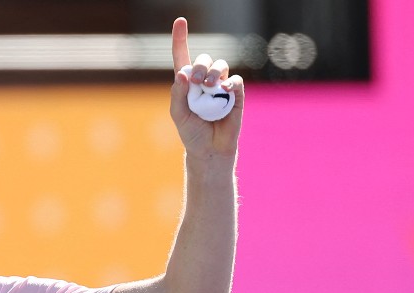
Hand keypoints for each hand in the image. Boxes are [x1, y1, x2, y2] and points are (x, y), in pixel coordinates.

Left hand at [169, 17, 243, 158]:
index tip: (180, 21)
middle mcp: (204, 81)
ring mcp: (221, 86)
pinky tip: (225, 90)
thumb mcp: (178, 115)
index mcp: (187, 83)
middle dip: (200, 65)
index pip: (182, 56)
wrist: (209, 150)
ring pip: (221, 66)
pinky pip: (235, 81)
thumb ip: (177, 95)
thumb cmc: (191, 132)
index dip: (180, 38)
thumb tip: (182, 74)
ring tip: (209, 87)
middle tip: (196, 81)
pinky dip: (230, 83)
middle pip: (204, 59)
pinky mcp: (236, 95)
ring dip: (214, 72)